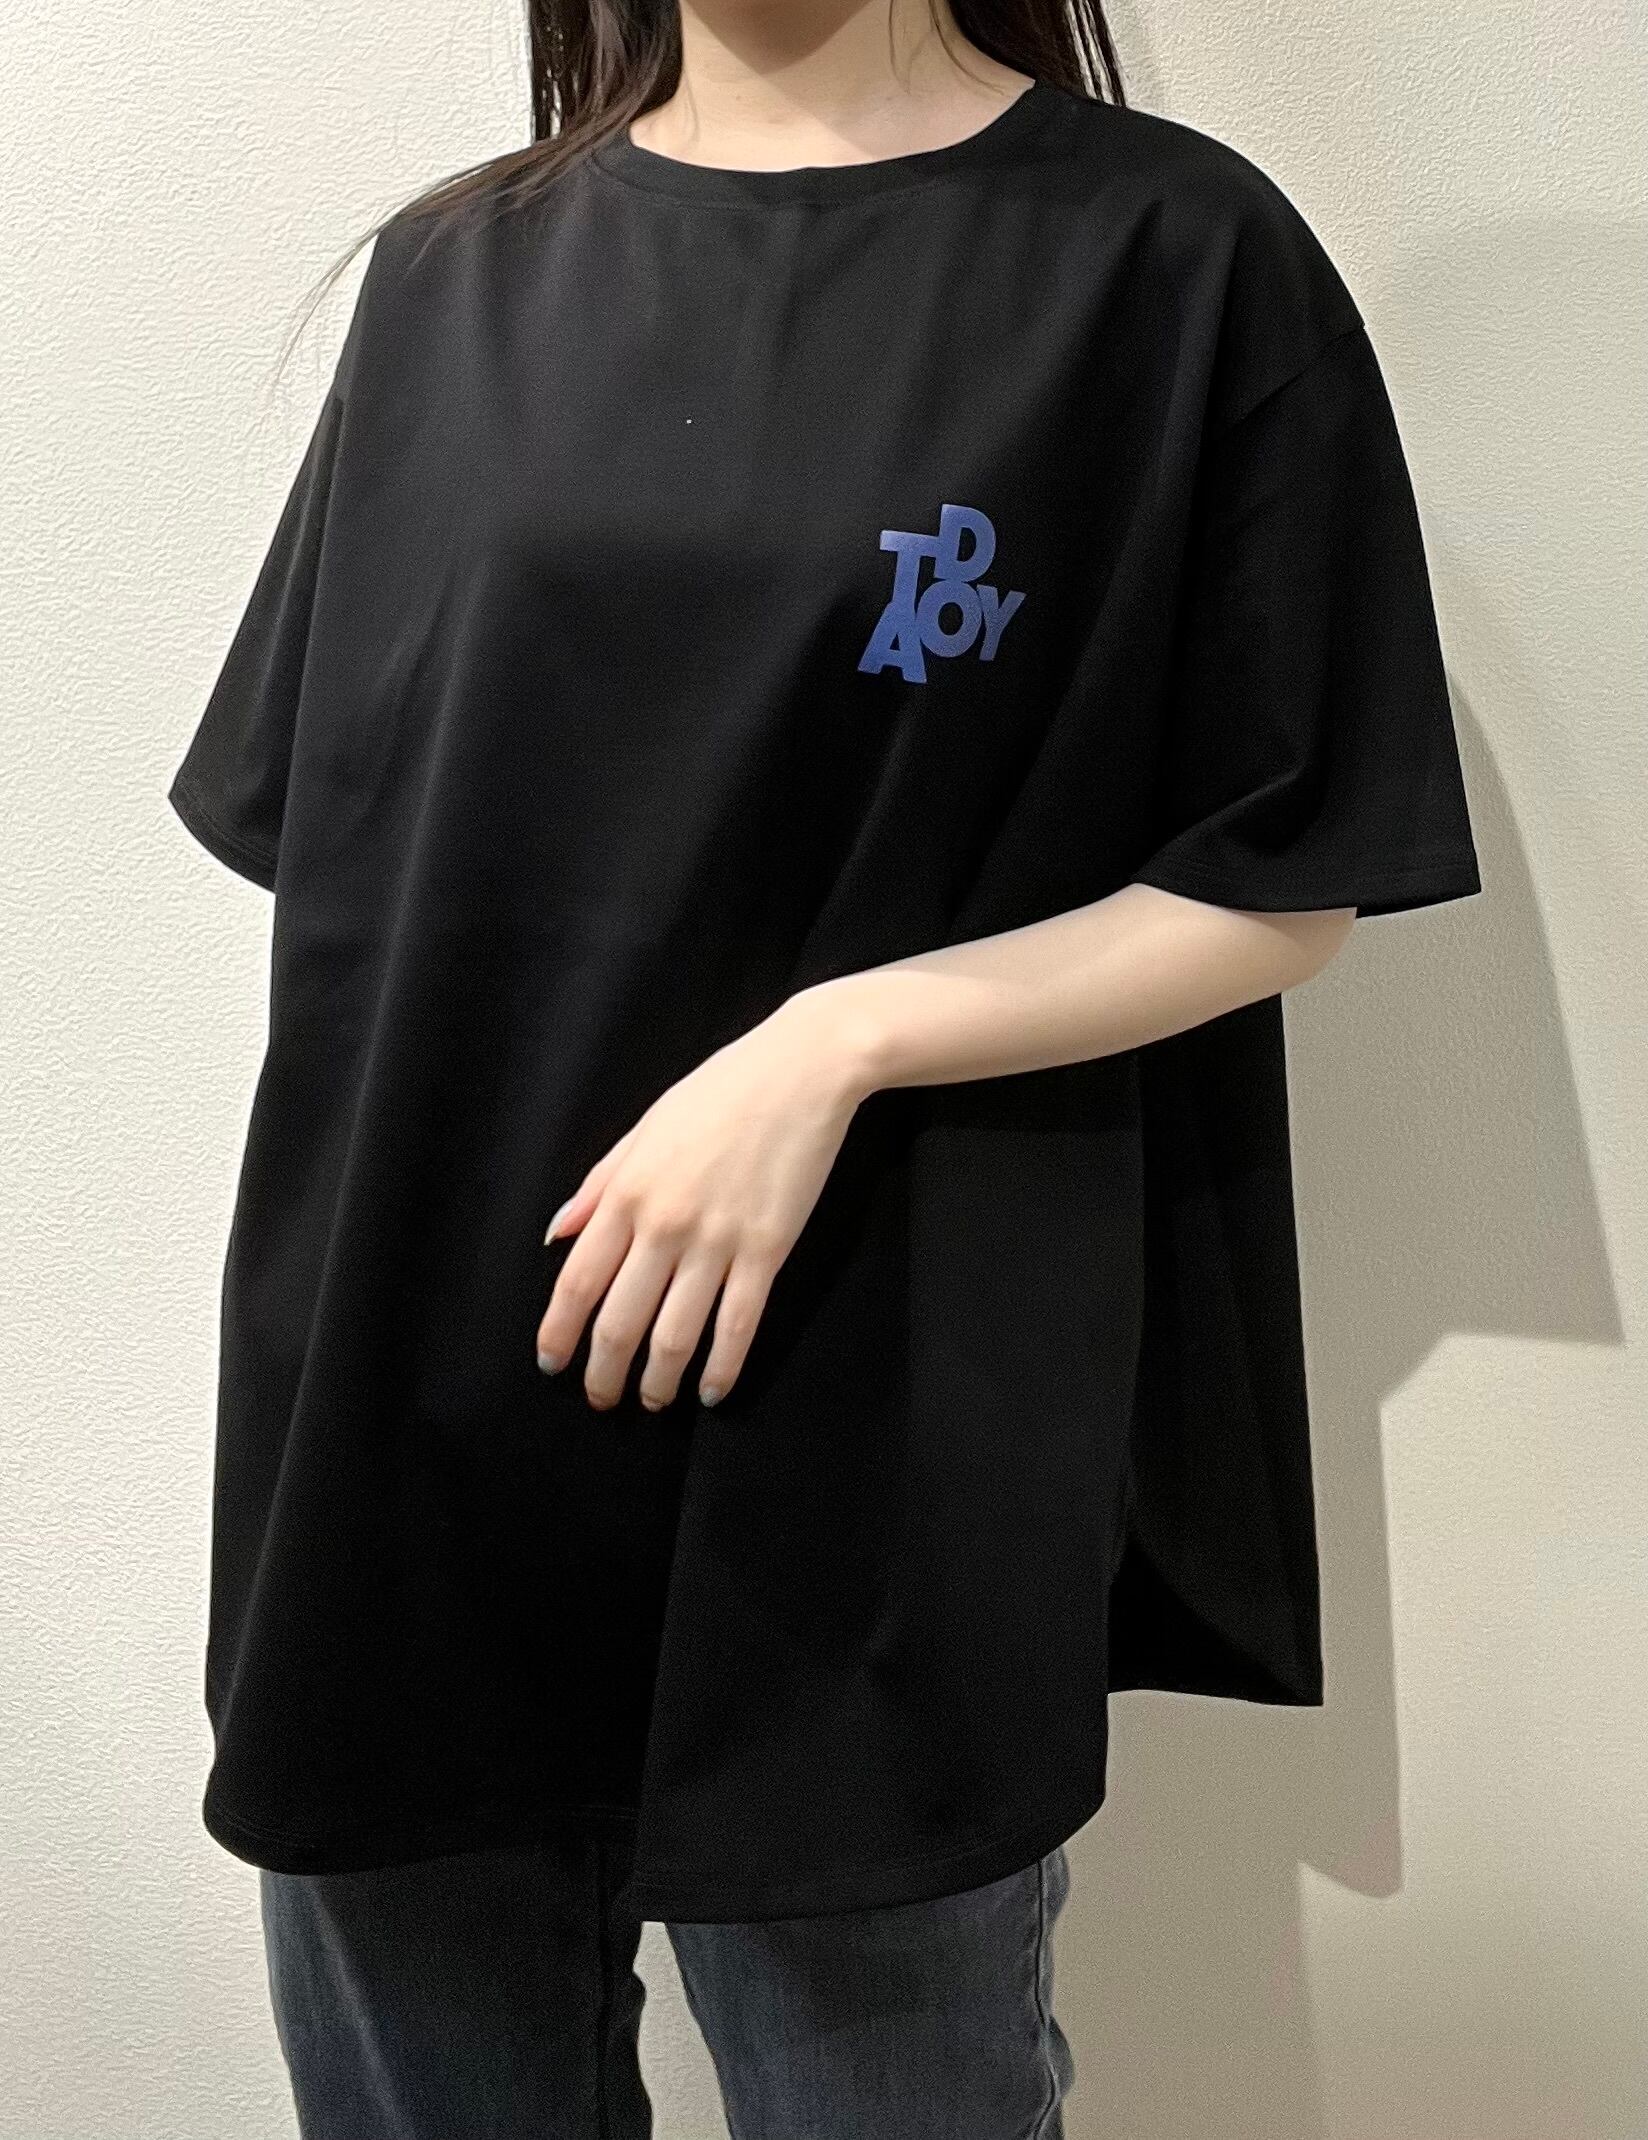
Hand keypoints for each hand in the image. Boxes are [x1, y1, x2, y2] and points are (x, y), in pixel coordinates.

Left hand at [535, 988, 878, 1411]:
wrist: (801, 1070)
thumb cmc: (720, 1090)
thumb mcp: (645, 1127)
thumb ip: (599, 1184)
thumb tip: (556, 1233)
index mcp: (627, 1191)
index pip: (578, 1281)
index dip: (560, 1332)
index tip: (552, 1364)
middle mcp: (664, 1224)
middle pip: (620, 1321)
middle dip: (605, 1372)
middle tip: (602, 1400)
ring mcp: (717, 1241)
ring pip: (675, 1334)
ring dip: (658, 1380)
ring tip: (653, 1402)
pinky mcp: (767, 1251)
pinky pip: (737, 1325)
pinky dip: (722, 1367)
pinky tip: (712, 1391)